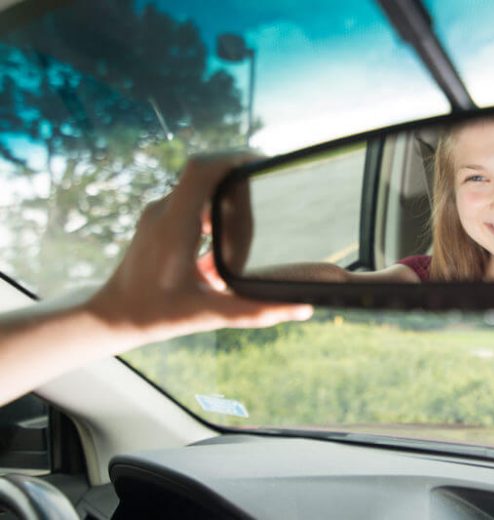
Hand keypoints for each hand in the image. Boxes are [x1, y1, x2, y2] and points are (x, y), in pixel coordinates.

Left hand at [88, 152, 312, 349]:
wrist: (112, 317)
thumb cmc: (156, 317)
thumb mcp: (209, 315)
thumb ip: (256, 312)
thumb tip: (302, 310)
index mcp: (174, 226)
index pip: (202, 169)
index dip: (233, 157)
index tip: (261, 161)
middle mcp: (163, 211)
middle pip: (208, 178)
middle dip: (238, 194)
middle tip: (253, 229)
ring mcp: (157, 212)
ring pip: (201, 190)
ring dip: (226, 209)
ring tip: (236, 249)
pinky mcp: (158, 219)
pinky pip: (192, 203)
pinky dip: (214, 218)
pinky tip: (219, 254)